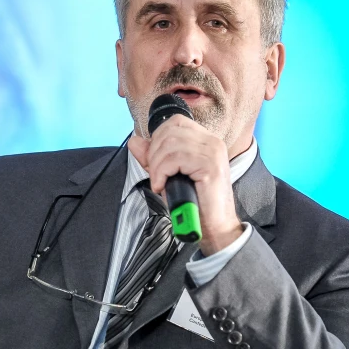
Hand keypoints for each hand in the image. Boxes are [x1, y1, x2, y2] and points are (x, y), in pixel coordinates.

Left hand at [127, 115, 242, 255]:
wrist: (213, 226)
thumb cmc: (193, 202)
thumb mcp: (168, 175)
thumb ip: (152, 157)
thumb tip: (135, 141)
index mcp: (205, 140)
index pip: (175, 122)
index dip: (158, 138)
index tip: (155, 161)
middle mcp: (212, 142)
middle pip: (169, 131)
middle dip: (154, 153)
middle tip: (156, 174)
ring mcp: (212, 152)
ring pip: (170, 145)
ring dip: (157, 166)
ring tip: (159, 182)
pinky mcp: (210, 166)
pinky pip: (175, 159)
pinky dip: (161, 173)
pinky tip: (162, 186)